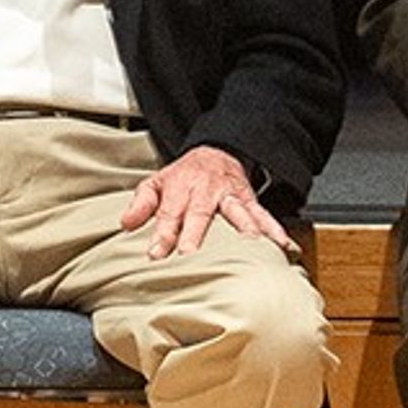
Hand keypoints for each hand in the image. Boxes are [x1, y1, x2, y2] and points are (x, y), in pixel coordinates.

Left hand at [121, 145, 295, 259]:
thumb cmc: (184, 176)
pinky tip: (282, 244)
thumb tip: (125, 224)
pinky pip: (263, 215)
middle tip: (191, 255)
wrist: (216, 153)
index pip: (169, 213)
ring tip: (251, 246)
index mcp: (181, 187)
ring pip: (237, 213)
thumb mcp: (156, 182)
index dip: (162, 234)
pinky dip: (274, 229)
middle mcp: (207, 191)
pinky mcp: (249, 202)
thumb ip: (142, 203)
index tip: (155, 254)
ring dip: (244, 229)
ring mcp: (230, 196)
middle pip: (201, 213)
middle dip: (196, 234)